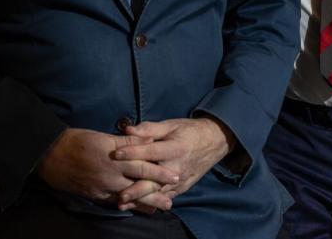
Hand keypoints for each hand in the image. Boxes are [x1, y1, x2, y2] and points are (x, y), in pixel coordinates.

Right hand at [37, 128, 179, 211]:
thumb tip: (149, 140)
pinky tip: (133, 208)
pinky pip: (112, 202)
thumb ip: (128, 140)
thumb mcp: (104, 136)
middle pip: (138, 186)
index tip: (175, 177)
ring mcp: (101, 187)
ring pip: (127, 197)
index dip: (160, 172)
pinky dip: (125, 205)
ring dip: (143, 204)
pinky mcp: (93, 195)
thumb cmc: (79, 140)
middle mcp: (110, 175)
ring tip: (158, 209)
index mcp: (115, 158)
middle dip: (156, 194)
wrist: (51, 154)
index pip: (143, 166)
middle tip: (171, 202)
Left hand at [114, 116, 236, 208]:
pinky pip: (166, 196)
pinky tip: (137, 206)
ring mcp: (181, 179)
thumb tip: (128, 129)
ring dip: (141, 198)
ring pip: (159, 191)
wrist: (215, 142)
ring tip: (123, 203)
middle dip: (137, 187)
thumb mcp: (172, 125)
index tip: (116, 154)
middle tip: (119, 193)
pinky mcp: (182, 187)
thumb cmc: (190, 131)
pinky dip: (151, 201)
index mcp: (176, 148)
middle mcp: (178, 166)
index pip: (151, 152)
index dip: (133, 152)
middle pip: (155, 179)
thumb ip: (150, 129)